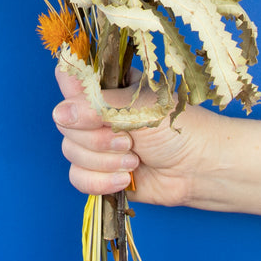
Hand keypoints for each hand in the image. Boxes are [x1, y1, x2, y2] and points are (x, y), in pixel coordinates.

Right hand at [51, 65, 216, 206]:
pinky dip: (99, 181)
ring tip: (134, 160)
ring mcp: (96, 143)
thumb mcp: (137, 108)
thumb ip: (96, 108)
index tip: (90, 108)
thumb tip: (61, 114)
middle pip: (65, 122)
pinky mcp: (99, 171)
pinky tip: (124, 179)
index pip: (70, 78)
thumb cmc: (178, 128)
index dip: (72, 94)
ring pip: (70, 151)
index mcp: (107, 86)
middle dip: (96, 138)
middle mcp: (97, 112)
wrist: (199, 169)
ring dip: (103, 161)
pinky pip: (77, 177)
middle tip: (128, 140)